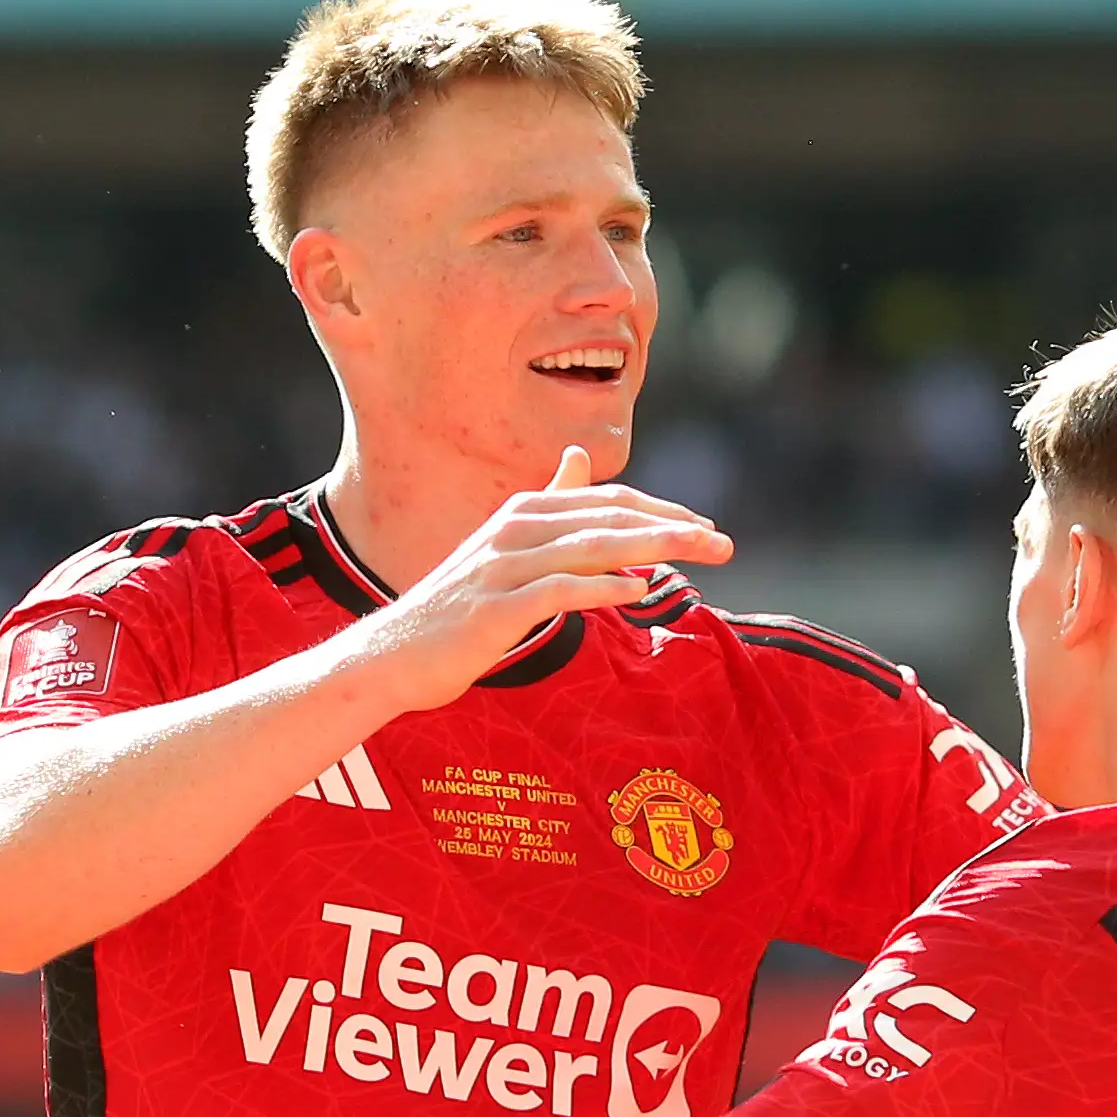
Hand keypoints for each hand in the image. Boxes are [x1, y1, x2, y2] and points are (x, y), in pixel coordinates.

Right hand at [358, 448, 731, 713]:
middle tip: (724, 544)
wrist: (393, 656)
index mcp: (524, 514)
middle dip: (672, 528)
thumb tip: (576, 461)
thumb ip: (546, 507)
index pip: (606, 502)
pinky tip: (638, 591)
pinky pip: (558, 591)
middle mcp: (516, 530)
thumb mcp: (505, 548)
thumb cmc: (457, 608)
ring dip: (653, 550)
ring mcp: (504, 568)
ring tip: (700, 556)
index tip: (705, 529)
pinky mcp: (495, 609)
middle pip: (609, 518)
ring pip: (591, 548)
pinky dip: (601, 588)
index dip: (661, 512)